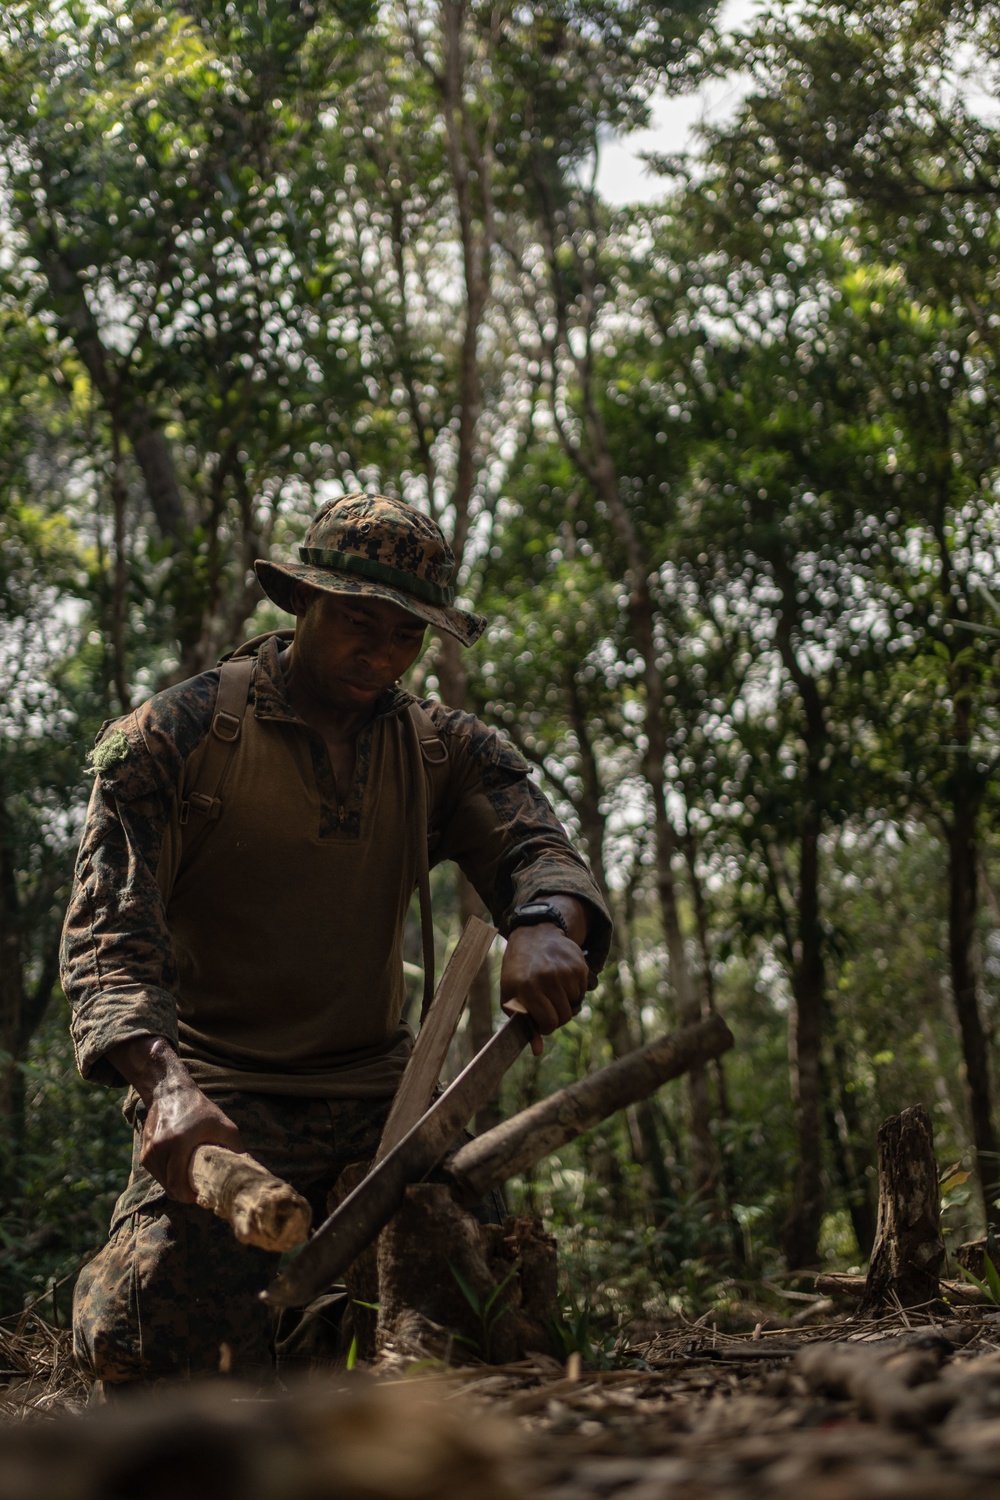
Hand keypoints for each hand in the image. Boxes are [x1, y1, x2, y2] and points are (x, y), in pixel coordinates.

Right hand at [105, 1035, 243, 1202]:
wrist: (170, 1092)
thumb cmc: (199, 1109)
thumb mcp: (223, 1124)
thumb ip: (235, 1146)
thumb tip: (245, 1168)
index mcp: (178, 1143)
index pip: (177, 1184)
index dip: (188, 1196)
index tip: (200, 1196)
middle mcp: (160, 1149)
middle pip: (169, 1187)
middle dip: (184, 1194)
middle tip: (199, 1191)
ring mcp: (149, 1151)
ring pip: (162, 1182)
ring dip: (175, 1185)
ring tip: (190, 1180)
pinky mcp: (144, 1152)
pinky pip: (157, 1173)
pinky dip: (167, 1176)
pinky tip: (179, 1170)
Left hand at [500, 919, 589, 1056]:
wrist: (534, 935)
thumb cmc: (518, 971)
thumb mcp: (511, 996)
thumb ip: (522, 1024)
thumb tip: (537, 1051)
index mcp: (527, 987)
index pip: (548, 1022)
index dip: (546, 1027)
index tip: (542, 1021)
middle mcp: (547, 978)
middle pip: (563, 1016)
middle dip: (557, 1017)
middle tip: (548, 1007)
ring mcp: (565, 970)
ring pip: (574, 1004)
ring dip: (566, 1002)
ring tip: (552, 989)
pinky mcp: (578, 965)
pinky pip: (582, 991)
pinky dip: (574, 990)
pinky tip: (561, 979)